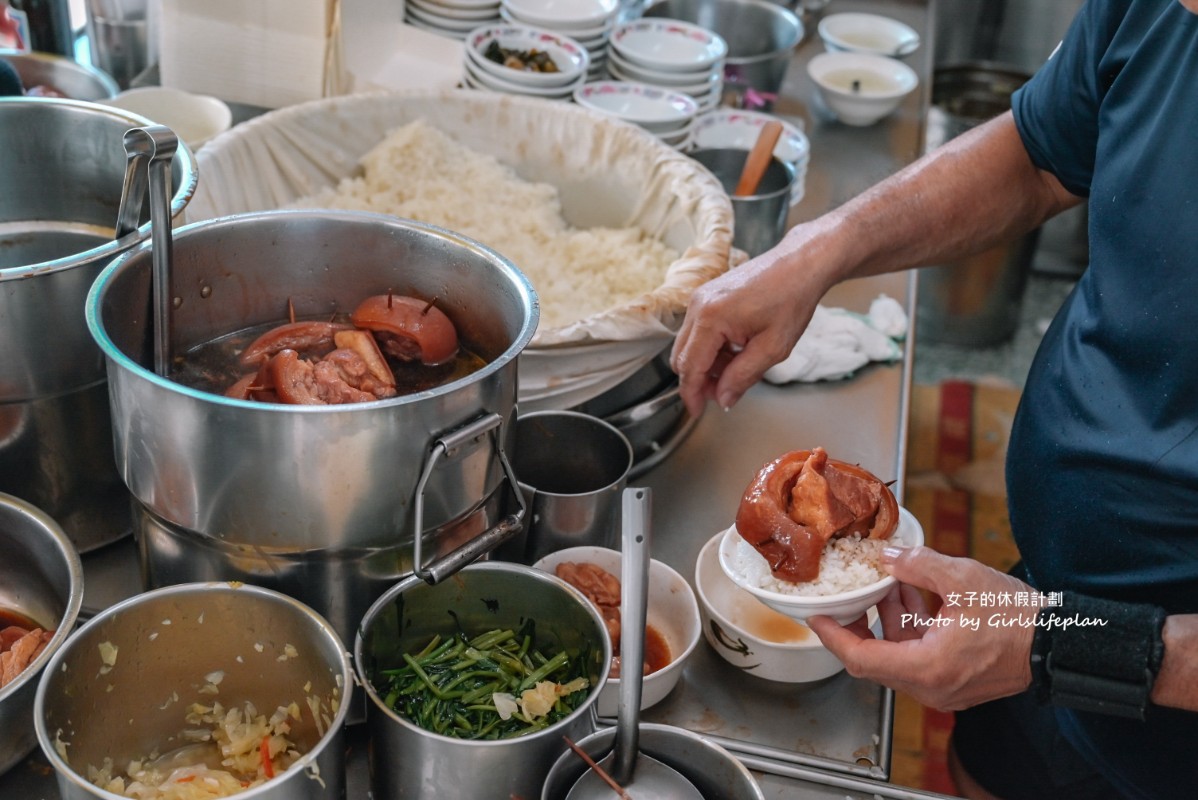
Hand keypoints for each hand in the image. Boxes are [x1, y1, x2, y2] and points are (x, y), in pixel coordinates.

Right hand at [670, 231, 832, 415]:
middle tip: (724, 393)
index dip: (692, 394)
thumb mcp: (773, 348)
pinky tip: (737, 350)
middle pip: (681, 357)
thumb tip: (723, 399)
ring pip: (689, 345)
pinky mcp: (707, 296)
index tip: (698, 412)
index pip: (690, 367)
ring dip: (707, 364)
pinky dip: (711, 348)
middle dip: (699, 380)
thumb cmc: (792, 299)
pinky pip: (698, 331)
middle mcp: (698, 306)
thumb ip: (743, 377)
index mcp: (711, 318)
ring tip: (738, 369)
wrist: (800, 264)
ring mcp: (700, 298)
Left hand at [807, 546, 1035, 710]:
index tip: (816, 617)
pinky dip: (911, 629)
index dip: (833, 636)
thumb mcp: (962, 579)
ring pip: (898, 655)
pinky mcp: (957, 681)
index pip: (861, 659)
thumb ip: (918, 565)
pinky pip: (920, 657)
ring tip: (887, 583)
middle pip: (875, 659)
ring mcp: (944, 688)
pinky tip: (914, 595)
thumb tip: (887, 556)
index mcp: (925, 668)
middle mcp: (931, 687)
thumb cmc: (1017, 618)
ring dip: (889, 620)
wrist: (1061, 642)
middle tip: (846, 597)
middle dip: (859, 624)